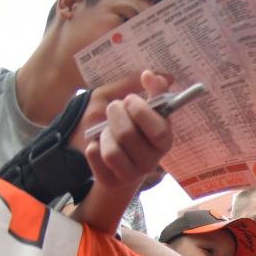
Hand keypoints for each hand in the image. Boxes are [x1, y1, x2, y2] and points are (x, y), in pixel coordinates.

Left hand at [74, 70, 172, 233]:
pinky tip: (98, 146)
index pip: (159, 131)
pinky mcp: (112, 181)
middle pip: (128, 135)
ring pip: (111, 150)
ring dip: (104, 134)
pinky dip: (92, 146)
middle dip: (115, 115)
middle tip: (113, 109)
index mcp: (163, 141)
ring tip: (107, 130)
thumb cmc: (124, 125)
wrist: (109, 158)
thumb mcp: (134, 104)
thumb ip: (146, 89)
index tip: (130, 99)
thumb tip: (151, 74)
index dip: (142, 112)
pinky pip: (95, 156)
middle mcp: (151, 160)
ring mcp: (132, 174)